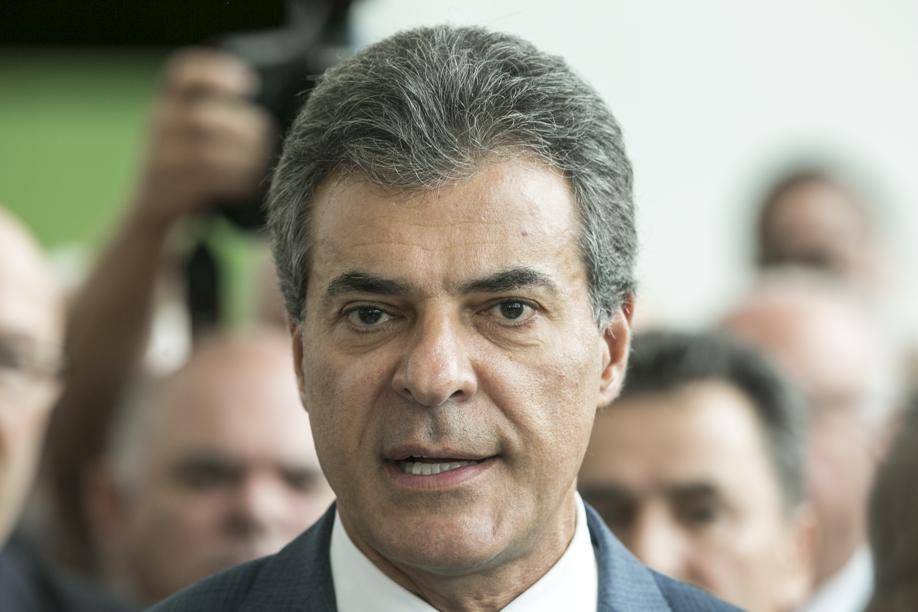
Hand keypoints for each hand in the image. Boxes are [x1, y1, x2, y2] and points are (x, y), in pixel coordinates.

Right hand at [132, 48, 274, 228]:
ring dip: (241, 156)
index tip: (248, 83)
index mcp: (169, 101)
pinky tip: (247, 183)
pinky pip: (204, 183)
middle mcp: (159, 124)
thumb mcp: (194, 127)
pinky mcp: (166, 190)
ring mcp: (159, 159)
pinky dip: (233, 181)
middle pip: (199, 118)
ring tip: (259, 159)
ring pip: (203, 154)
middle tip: (263, 133)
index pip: (182, 74)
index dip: (215, 72)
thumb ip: (218, 110)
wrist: (155, 206)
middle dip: (240, 126)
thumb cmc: (191, 161)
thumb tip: (265, 112)